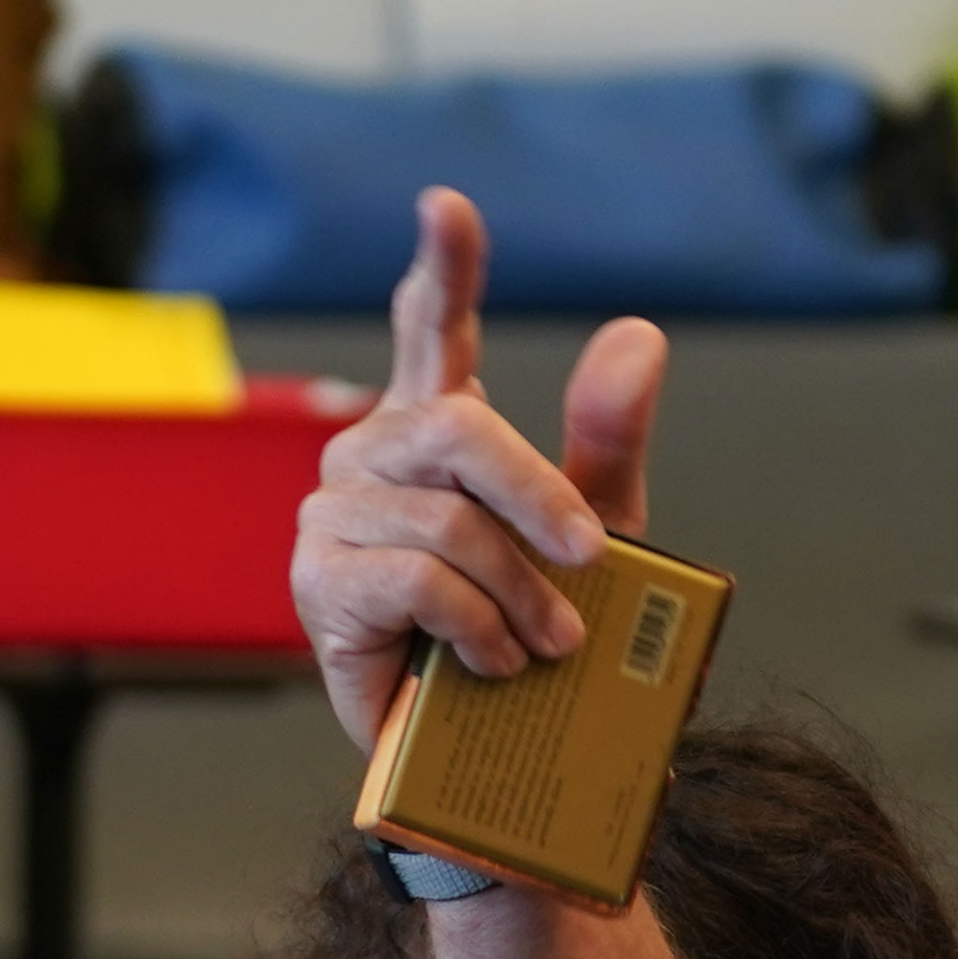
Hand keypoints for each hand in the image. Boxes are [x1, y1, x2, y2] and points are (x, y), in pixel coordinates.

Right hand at [284, 187, 668, 748]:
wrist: (492, 754)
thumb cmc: (532, 628)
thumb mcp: (592, 533)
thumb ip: (607, 437)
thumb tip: (638, 333)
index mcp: (434, 428)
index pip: (430, 328)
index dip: (441, 266)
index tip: (448, 204)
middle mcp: (372, 454)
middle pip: (458, 428)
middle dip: (540, 493)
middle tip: (595, 559)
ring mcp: (334, 516)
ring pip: (446, 519)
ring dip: (520, 589)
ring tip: (549, 643)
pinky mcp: (318, 584)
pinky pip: (416, 578)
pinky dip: (477, 624)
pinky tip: (495, 662)